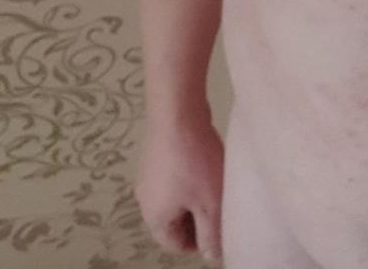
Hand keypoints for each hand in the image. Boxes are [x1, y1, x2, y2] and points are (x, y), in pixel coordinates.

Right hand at [134, 108, 224, 266]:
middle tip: (223, 207)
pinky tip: (207, 161)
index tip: (221, 231)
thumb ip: (212, 234)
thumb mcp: (210, 203)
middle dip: (198, 218)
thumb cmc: (195, 162)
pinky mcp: (156, 153)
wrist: (177, 112)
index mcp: (155, 218)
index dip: (199, 243)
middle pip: (174, 221)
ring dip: (195, 195)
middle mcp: (145, 199)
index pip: (175, 245)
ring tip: (218, 183)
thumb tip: (212, 256)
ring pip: (175, 196)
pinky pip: (175, 176)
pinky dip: (191, 176)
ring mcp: (149, 174)